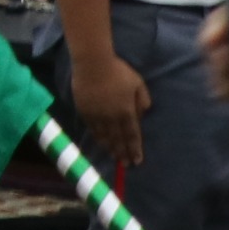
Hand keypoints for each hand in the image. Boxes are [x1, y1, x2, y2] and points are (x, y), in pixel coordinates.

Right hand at [72, 48, 150, 167]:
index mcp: (126, 112)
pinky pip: (92, 128)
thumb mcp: (138, 83)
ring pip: (104, 136)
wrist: (92, 64)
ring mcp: (96, 115)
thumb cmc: (118, 71)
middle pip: (118, 139)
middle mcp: (111, 118)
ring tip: (113, 156)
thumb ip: (143, 99)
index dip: (134, 149)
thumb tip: (144, 113)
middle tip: (126, 164)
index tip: (137, 160)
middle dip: (123, 152)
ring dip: (109, 147)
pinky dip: (97, 137)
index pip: (132, 135)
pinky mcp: (84, 111)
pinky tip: (100, 142)